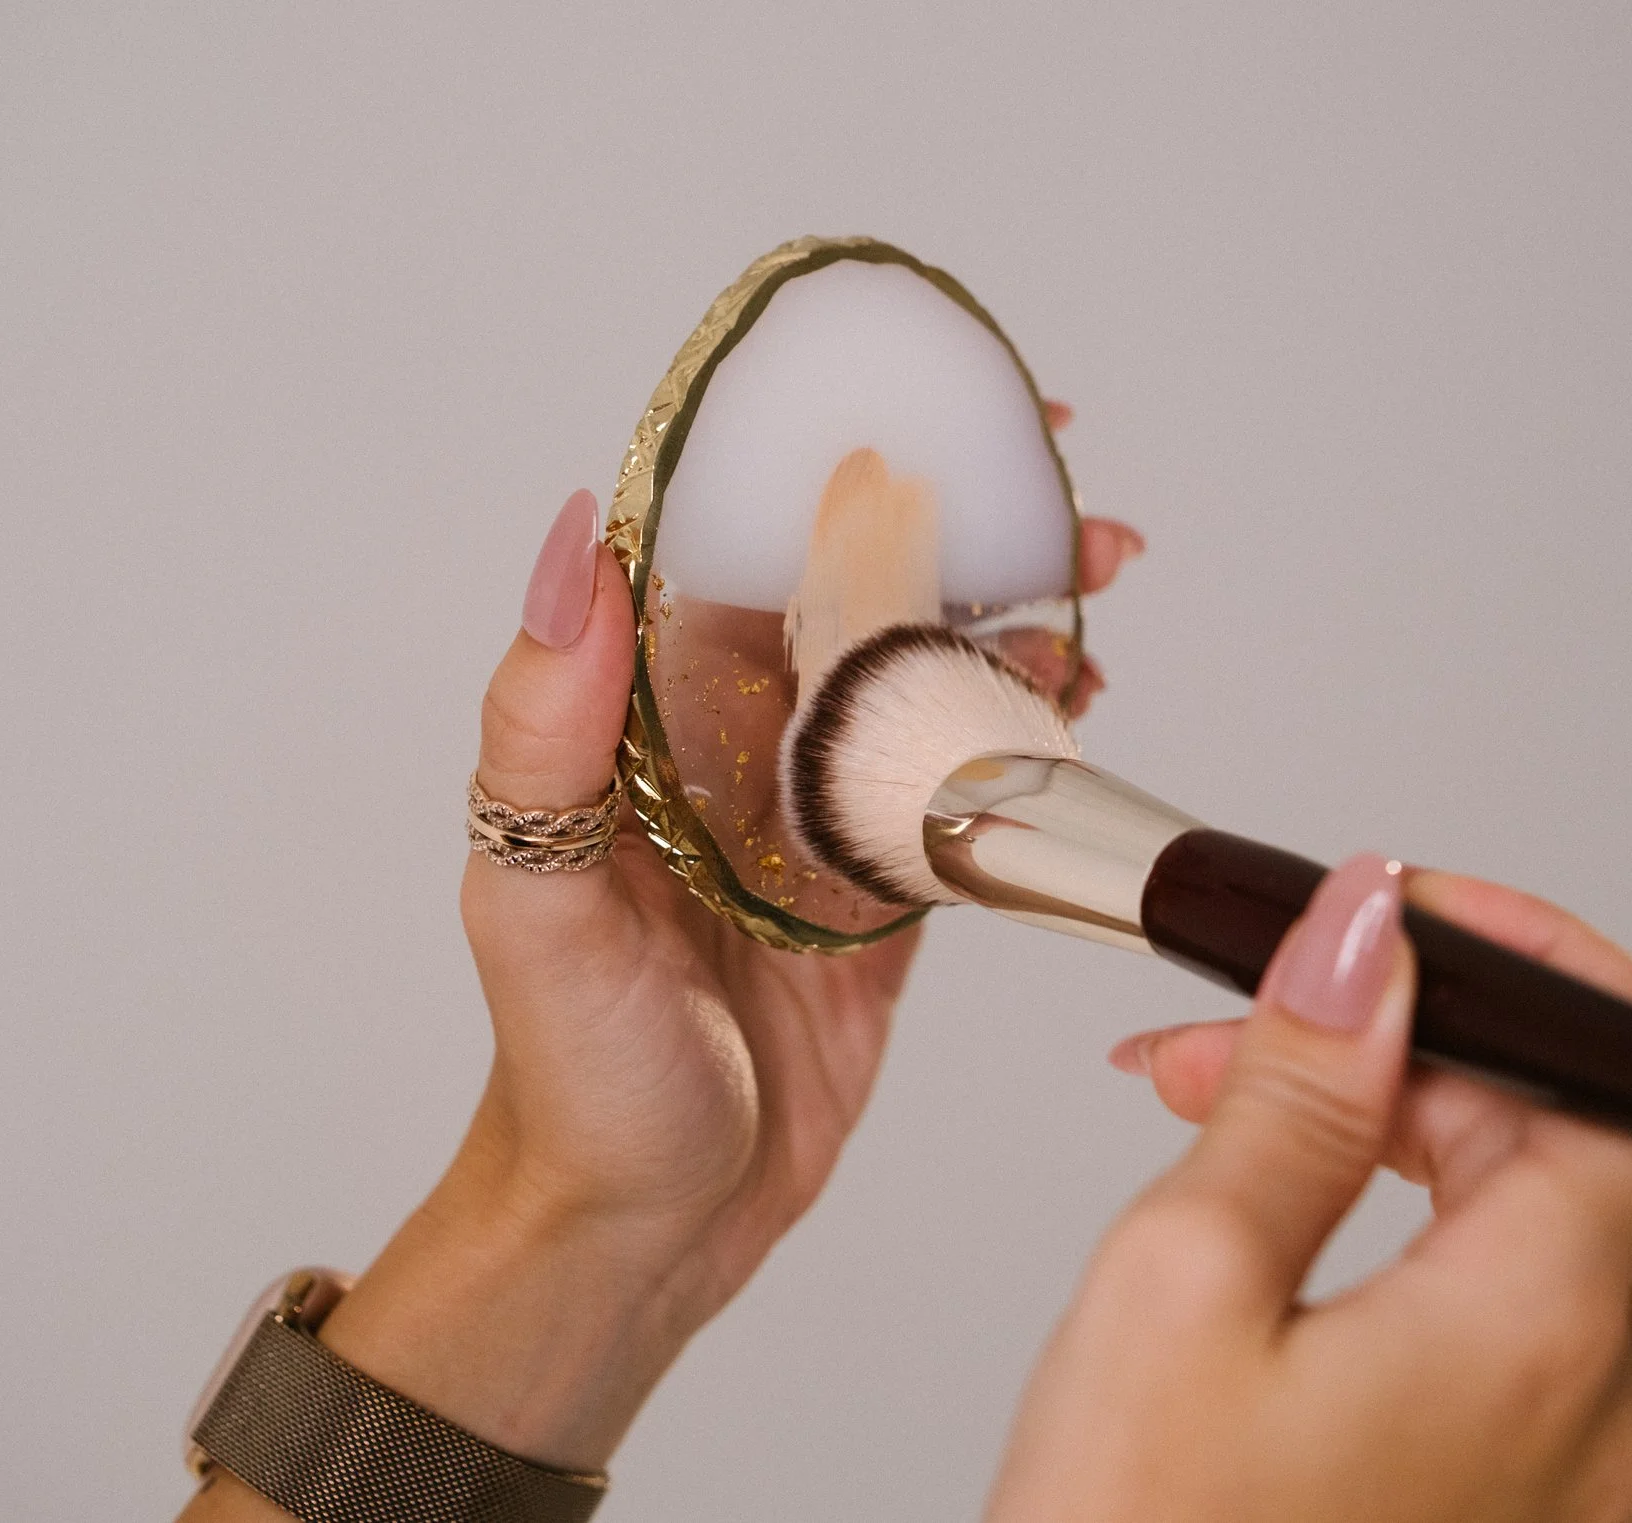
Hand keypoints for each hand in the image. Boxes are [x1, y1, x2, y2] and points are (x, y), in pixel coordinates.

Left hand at [191, 404, 1141, 1518]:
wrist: (645, 1230)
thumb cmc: (569, 1074)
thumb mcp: (533, 897)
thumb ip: (545, 726)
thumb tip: (570, 541)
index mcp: (644, 719)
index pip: (736, 544)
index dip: (825, 454)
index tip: (926, 401)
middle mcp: (735, 748)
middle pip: (861, 595)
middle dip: (965, 531)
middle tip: (1068, 507)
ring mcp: (819, 818)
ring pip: (930, 680)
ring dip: (1018, 624)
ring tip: (1098, 592)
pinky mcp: (888, 897)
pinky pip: (971, 791)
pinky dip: (1033, 741)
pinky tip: (1083, 703)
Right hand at [987, 860, 1631, 1522]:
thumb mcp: (1178, 1289)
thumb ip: (1299, 1095)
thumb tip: (1366, 937)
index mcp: (1534, 1337)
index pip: (1628, 1073)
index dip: (1533, 965)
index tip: (1415, 920)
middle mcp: (1620, 1444)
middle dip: (1461, 1079)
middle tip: (1285, 1072)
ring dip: (1553, 1202)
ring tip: (1384, 1183)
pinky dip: (1578, 1336)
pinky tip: (1443, 1328)